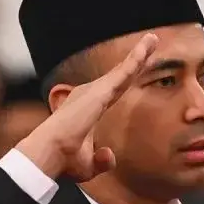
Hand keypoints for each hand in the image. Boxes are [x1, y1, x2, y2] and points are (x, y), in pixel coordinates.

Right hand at [16, 33, 157, 180]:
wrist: (50, 154)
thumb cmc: (62, 161)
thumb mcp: (87, 165)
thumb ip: (101, 161)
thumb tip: (110, 156)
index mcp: (87, 111)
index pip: (111, 93)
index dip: (124, 80)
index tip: (133, 70)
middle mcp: (89, 97)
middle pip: (119, 76)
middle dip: (134, 60)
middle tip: (148, 44)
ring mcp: (94, 92)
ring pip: (123, 70)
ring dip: (139, 54)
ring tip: (152, 38)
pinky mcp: (100, 91)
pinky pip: (124, 71)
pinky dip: (137, 58)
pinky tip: (148, 46)